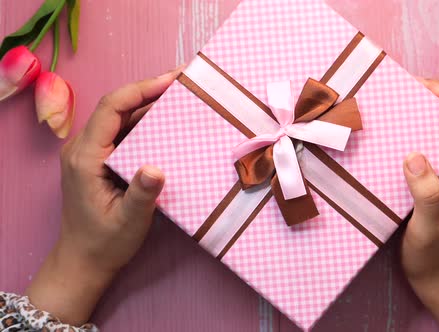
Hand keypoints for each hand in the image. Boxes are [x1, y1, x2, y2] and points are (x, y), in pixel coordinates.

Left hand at [26, 67, 180, 324]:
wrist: (84, 261)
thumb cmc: (105, 242)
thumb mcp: (127, 221)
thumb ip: (141, 194)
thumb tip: (157, 168)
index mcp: (86, 157)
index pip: (112, 108)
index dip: (141, 89)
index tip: (171, 81)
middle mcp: (84, 148)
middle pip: (118, 107)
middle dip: (150, 91)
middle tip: (184, 83)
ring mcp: (91, 152)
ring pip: (122, 118)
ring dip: (150, 105)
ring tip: (181, 97)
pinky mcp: (101, 159)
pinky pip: (124, 132)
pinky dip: (147, 124)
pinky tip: (168, 123)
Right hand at [401, 79, 438, 330]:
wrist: (436, 279)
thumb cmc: (436, 257)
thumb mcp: (430, 228)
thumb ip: (426, 194)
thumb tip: (414, 155)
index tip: (431, 93)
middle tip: (409, 90)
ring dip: (428, 111)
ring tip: (401, 103)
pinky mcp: (435, 178)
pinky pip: (431, 144)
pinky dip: (415, 130)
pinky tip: (394, 131)